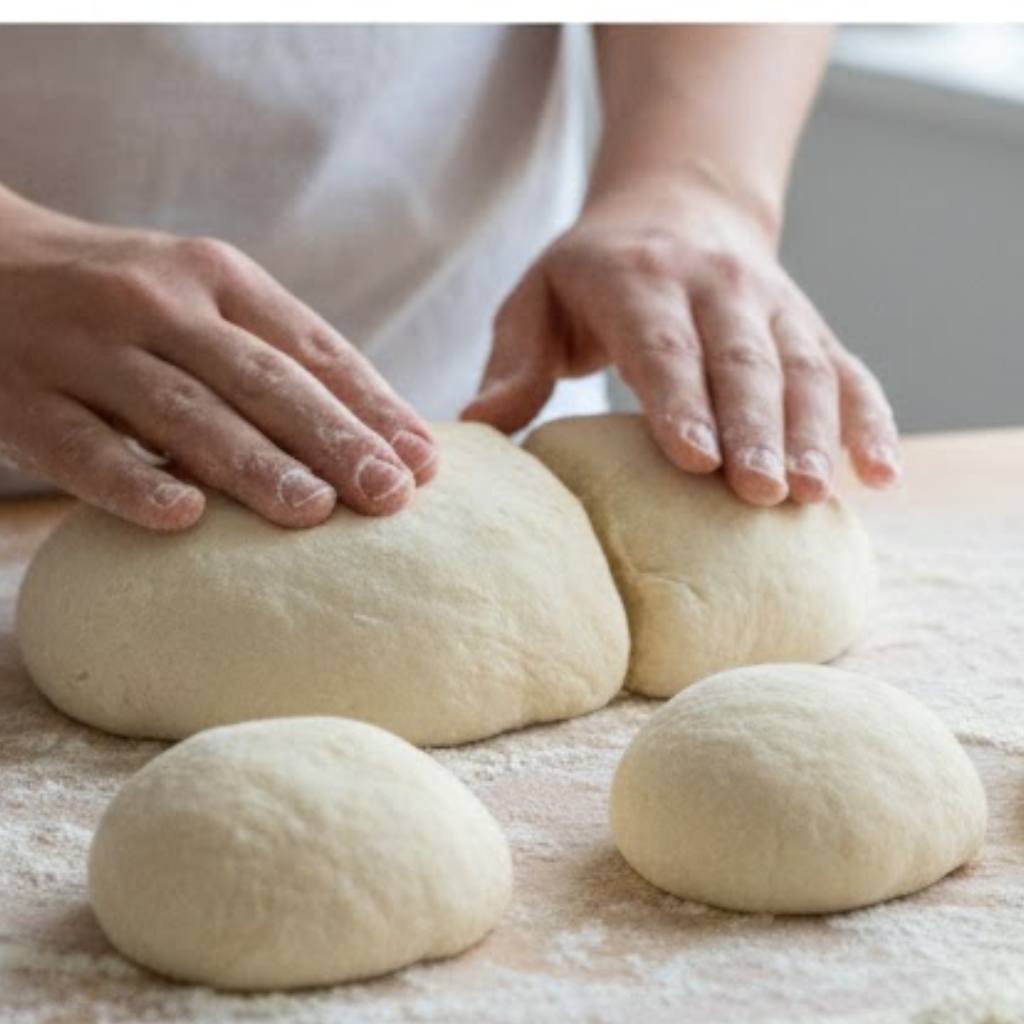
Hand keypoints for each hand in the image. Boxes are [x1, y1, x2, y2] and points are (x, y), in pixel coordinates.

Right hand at [0, 192, 436, 530]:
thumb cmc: (118, 300)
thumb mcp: (197, 298)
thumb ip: (269, 352)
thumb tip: (373, 432)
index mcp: (216, 277)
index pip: (312, 347)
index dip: (372, 405)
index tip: (423, 462)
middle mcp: (157, 303)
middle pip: (262, 380)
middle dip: (333, 439)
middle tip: (390, 495)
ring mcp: (85, 347)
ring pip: (183, 411)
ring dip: (254, 463)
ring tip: (314, 510)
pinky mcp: (18, 396)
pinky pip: (81, 446)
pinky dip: (132, 481)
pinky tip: (183, 517)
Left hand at [462, 179, 899, 505]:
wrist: (678, 204)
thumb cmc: (593, 273)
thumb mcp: (536, 300)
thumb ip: (514, 363)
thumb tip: (478, 427)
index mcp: (638, 279)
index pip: (663, 344)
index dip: (681, 400)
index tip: (695, 458)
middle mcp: (715, 286)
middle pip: (742, 360)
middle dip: (756, 427)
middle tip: (762, 493)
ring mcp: (771, 305)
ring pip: (803, 366)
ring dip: (814, 431)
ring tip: (814, 494)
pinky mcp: (807, 325)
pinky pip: (847, 369)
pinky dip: (868, 419)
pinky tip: (879, 473)